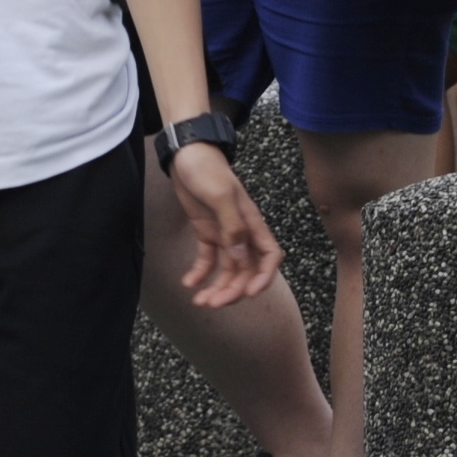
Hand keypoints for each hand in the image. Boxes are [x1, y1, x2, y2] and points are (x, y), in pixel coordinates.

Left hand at [166, 143, 279, 308]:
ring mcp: (224, 233)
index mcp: (251, 222)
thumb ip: (232, 226)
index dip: (264, 277)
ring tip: (200, 302)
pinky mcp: (206, 232)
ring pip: (227, 269)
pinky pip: (207, 259)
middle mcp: (241, 231)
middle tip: (213, 304)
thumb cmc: (207, 168)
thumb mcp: (220, 194)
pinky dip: (199, 274)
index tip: (249, 293)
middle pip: (245, 270)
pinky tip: (188, 284)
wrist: (186, 152)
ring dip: (216, 288)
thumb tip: (241, 257)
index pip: (269, 256)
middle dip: (233, 290)